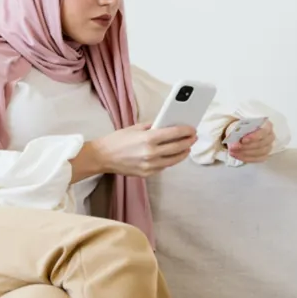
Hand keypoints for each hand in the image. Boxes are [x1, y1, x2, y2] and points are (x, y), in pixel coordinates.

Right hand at [78, 123, 197, 178]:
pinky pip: (164, 166)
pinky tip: (173, 155)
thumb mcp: (135, 127)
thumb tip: (168, 124)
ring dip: (183, 152)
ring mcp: (150, 165)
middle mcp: (151, 153)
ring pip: (174, 159)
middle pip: (177, 147)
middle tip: (193, 137)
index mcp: (148, 138)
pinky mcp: (147, 174)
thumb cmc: (117, 140)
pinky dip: (170, 160)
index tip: (192, 128)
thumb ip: (153, 126)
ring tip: (187, 147)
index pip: (174, 133)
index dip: (186, 130)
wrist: (103, 157)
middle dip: (188, 141)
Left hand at [227, 120, 274, 163]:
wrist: (242, 132)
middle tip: (233, 147)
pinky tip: (236, 155)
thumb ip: (239, 129)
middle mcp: (270, 136)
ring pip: (259, 153)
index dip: (254, 137)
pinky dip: (245, 158)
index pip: (263, 132)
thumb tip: (236, 138)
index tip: (243, 140)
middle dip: (246, 146)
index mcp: (267, 125)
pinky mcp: (264, 155)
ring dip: (244, 153)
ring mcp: (268, 147)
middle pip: (261, 144)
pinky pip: (256, 159)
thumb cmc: (243, 127)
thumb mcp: (240, 125)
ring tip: (232, 151)